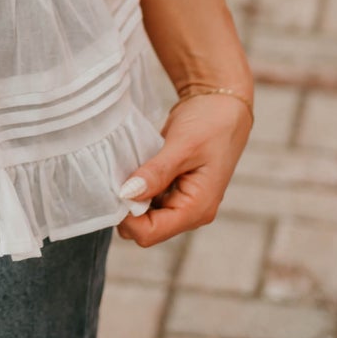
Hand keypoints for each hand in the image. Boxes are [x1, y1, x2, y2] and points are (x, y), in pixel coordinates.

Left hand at [115, 91, 251, 246]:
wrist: (222, 105)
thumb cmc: (211, 123)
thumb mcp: (183, 145)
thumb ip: (157, 172)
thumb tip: (127, 194)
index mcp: (197, 209)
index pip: (150, 232)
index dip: (127, 217)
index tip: (114, 190)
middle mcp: (190, 212)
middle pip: (145, 229)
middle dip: (126, 209)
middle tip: (116, 178)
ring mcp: (181, 202)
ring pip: (143, 216)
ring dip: (129, 197)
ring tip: (124, 171)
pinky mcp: (173, 190)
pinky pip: (147, 199)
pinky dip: (135, 188)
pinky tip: (132, 169)